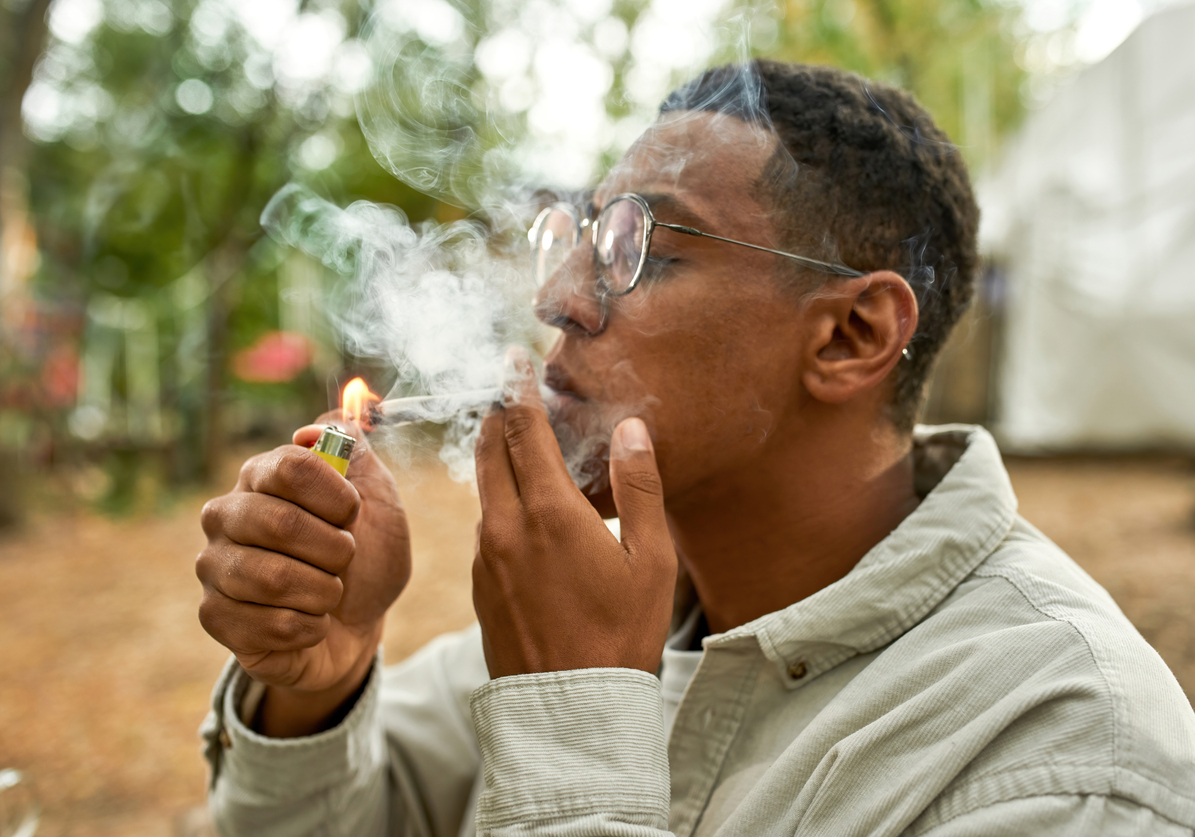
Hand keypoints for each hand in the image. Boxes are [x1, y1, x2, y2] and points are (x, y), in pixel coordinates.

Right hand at [196, 417, 410, 732]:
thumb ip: (354, 451)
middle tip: (344, 560)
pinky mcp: (214, 615)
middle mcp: (227, 514)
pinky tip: (309, 623)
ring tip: (328, 593)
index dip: (337, 496)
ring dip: (323, 592)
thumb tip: (312, 430)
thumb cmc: (366, 557)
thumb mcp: (378, 499)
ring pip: (272, 579)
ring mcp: (214, 565)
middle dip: (335, 550)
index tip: (352, 514)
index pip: (291, 466)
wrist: (360, 625)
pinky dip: (308, 627)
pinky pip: (268, 624)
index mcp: (262, 476)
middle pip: (280, 523)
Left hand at [472, 349, 677, 677]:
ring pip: (484, 488)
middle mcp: (506, 526)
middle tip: (512, 396)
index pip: (523, 429)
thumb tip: (631, 430)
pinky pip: (486, 526)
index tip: (513, 360)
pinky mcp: (482, 585)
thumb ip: (638, 487)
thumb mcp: (650, 560)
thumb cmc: (622, 634)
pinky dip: (499, 502)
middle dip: (499, 417)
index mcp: (548, 512)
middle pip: (489, 449)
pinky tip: (526, 513)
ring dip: (498, 460)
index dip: (517, 389)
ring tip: (526, 450)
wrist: (571, 710)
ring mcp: (487, 557)